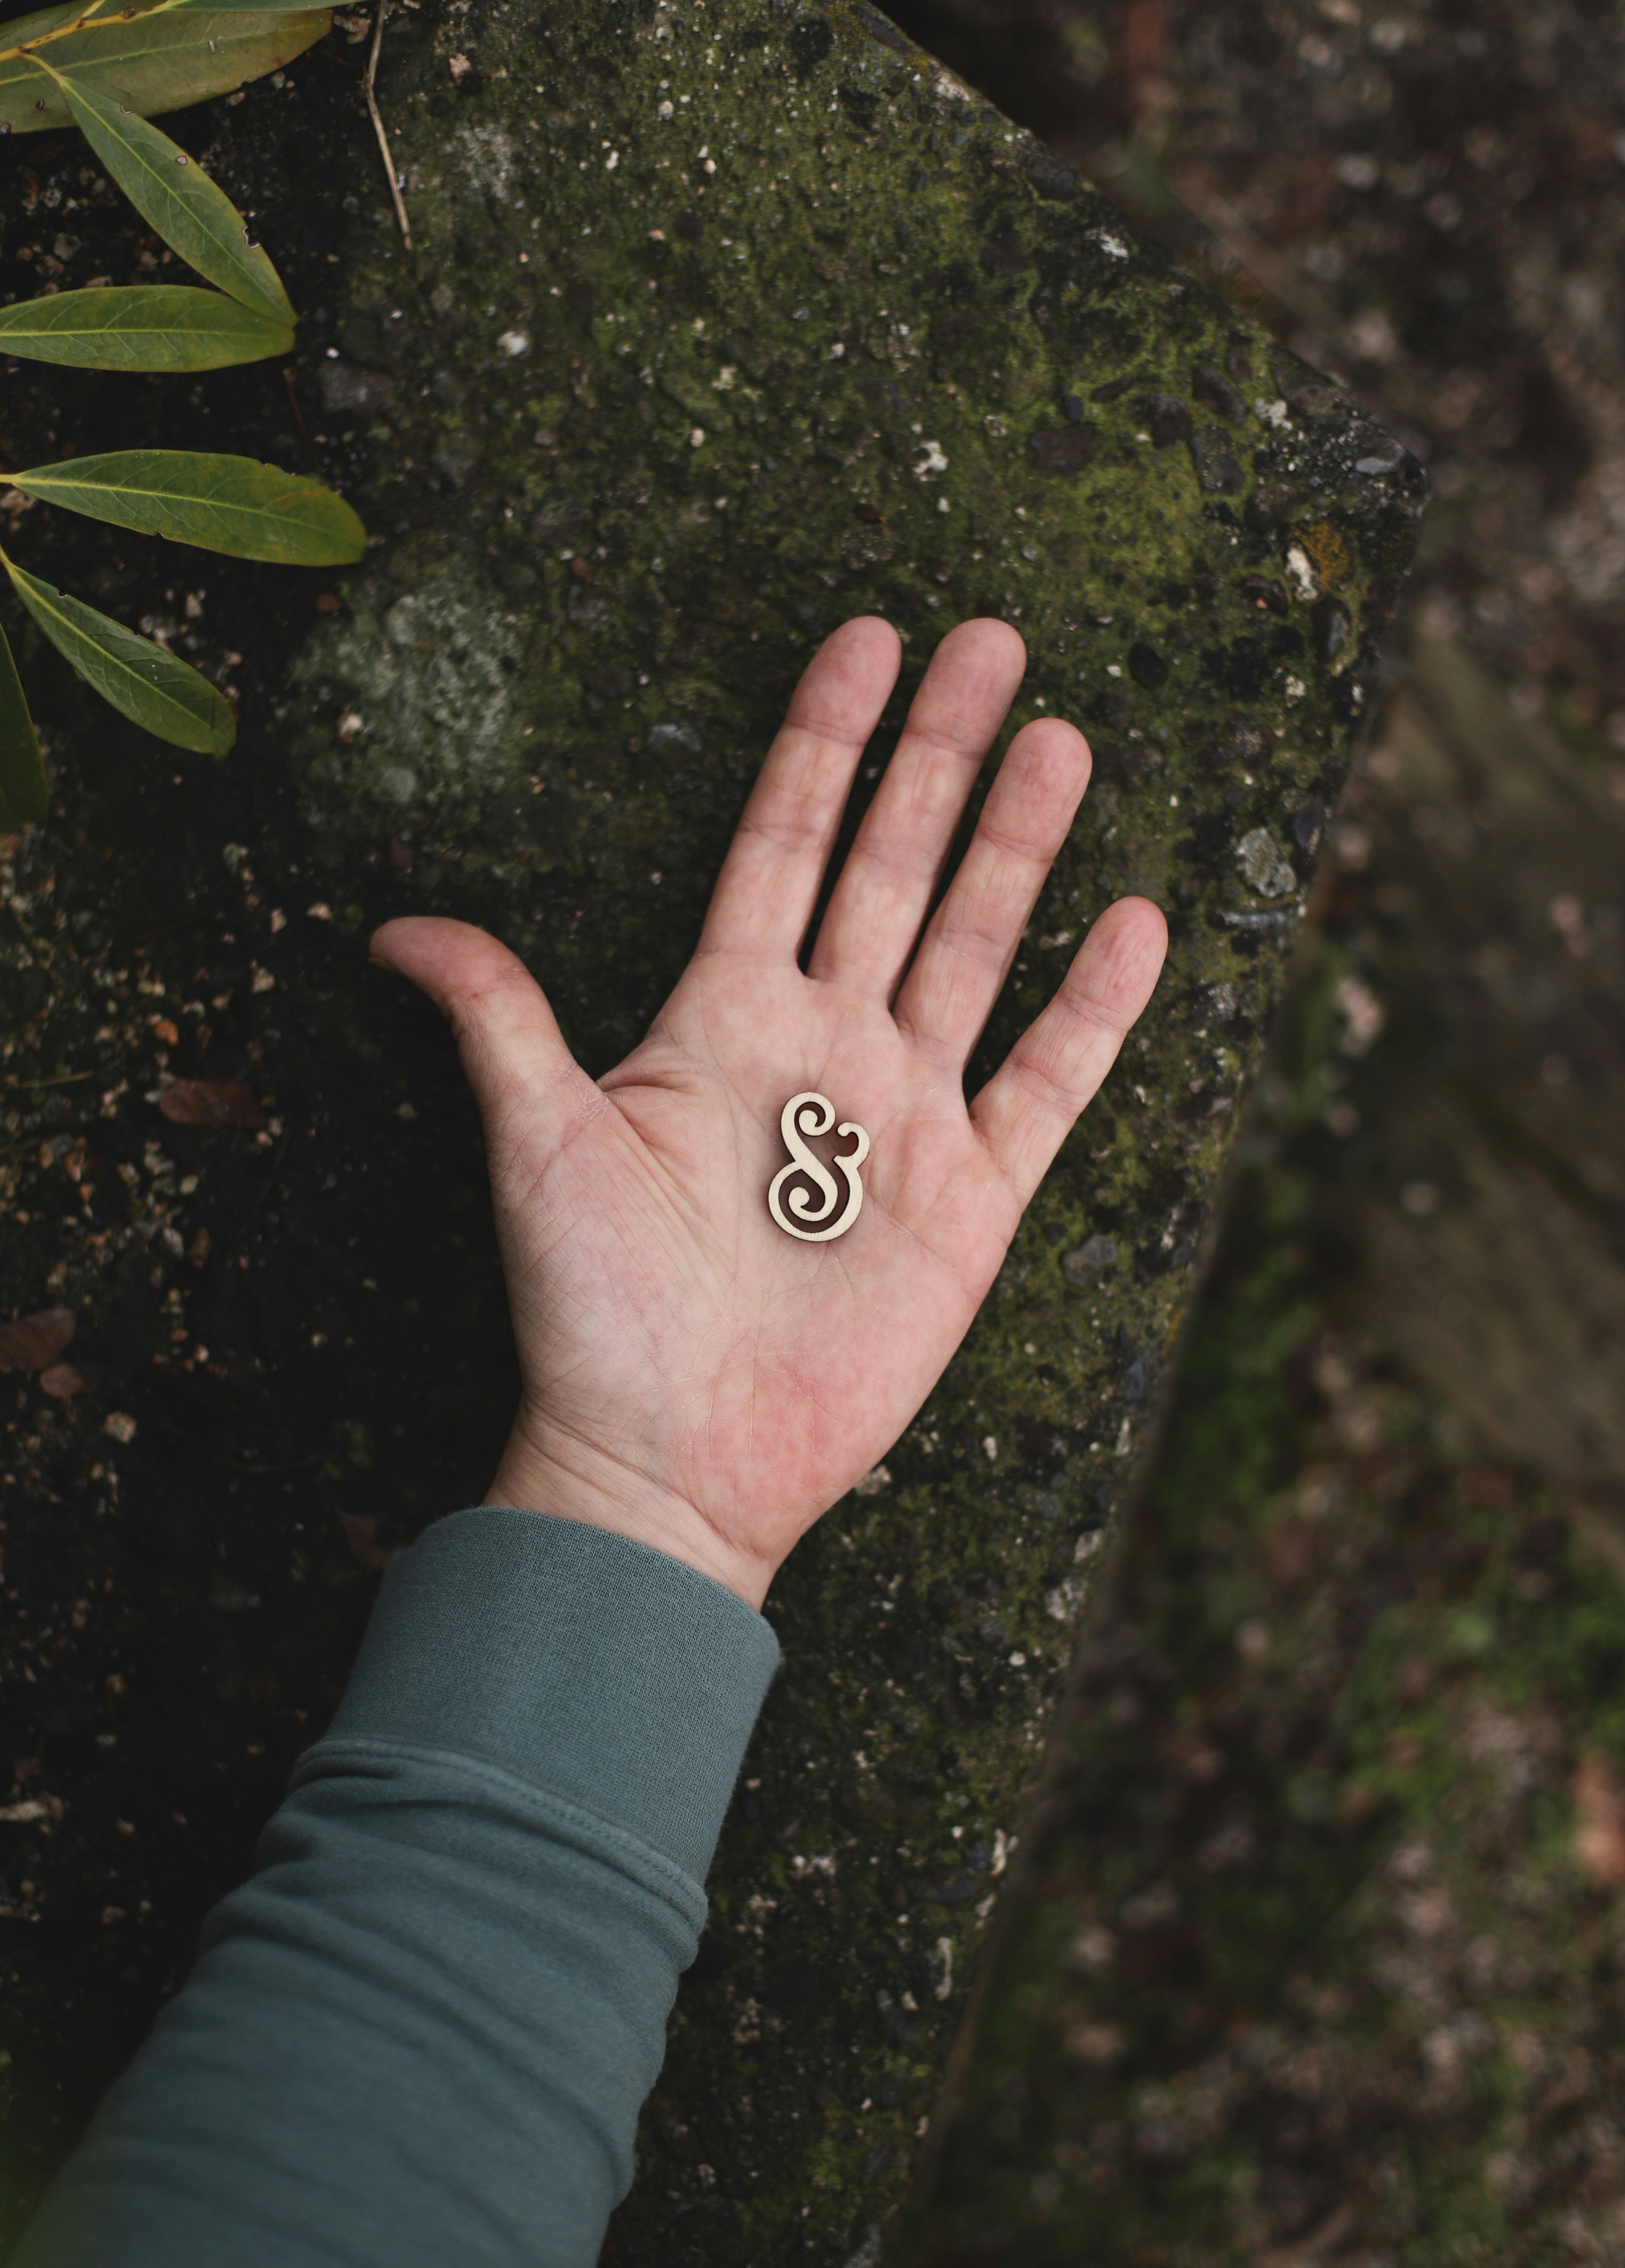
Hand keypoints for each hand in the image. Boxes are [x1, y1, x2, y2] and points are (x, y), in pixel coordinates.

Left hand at [371, 617, 1166, 1608]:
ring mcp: (905, 1120)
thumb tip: (396, 926)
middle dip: (941, 756)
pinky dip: (1092, 1012)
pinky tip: (1136, 923)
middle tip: (994, 639)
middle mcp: (823, 1048)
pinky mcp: (972, 1202)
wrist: (670, 1459)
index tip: (866, 637)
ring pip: (976, 952)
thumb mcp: (537, 1148)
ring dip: (1019, 849)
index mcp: (724, 1018)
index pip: (784, 845)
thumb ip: (499, 1024)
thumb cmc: (591, 1314)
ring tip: (1060, 740)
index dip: (824, 742)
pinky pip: (1047, 1086)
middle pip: (894, 871)